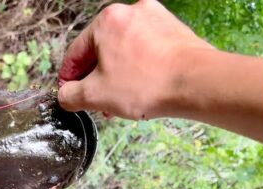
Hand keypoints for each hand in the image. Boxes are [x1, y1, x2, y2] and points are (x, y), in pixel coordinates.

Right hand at [57, 0, 211, 119]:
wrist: (197, 83)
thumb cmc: (147, 84)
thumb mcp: (95, 95)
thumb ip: (70, 96)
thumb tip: (65, 96)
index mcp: (107, 21)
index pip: (76, 53)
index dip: (68, 78)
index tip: (69, 94)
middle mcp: (132, 12)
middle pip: (101, 50)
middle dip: (97, 79)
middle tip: (96, 102)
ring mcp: (157, 19)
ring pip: (125, 51)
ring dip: (117, 76)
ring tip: (119, 102)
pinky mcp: (174, 31)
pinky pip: (146, 51)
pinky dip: (138, 70)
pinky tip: (141, 91)